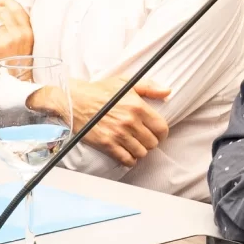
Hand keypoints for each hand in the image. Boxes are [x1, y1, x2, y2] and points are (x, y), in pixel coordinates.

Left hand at [0, 0, 34, 62]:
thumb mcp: (28, 41)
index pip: (17, 9)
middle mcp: (19, 34)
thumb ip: (21, 27)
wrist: (17, 78)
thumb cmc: (20, 60)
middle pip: (2, 12)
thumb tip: (4, 11)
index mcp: (28, 31)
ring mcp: (7, 40)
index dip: (6, 2)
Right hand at [31, 77, 171, 165]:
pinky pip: (127, 159)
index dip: (162, 133)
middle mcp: (130, 122)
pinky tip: (128, 154)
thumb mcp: (126, 83)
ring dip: (140, 151)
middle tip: (144, 139)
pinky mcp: (107, 144)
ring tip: (135, 145)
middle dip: (150, 142)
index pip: (162, 128)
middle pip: (153, 143)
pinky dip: (130, 160)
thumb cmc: (100, 91)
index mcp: (138, 106)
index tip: (157, 133)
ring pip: (141, 153)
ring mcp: (118, 134)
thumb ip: (149, 87)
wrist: (75, 101)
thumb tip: (167, 92)